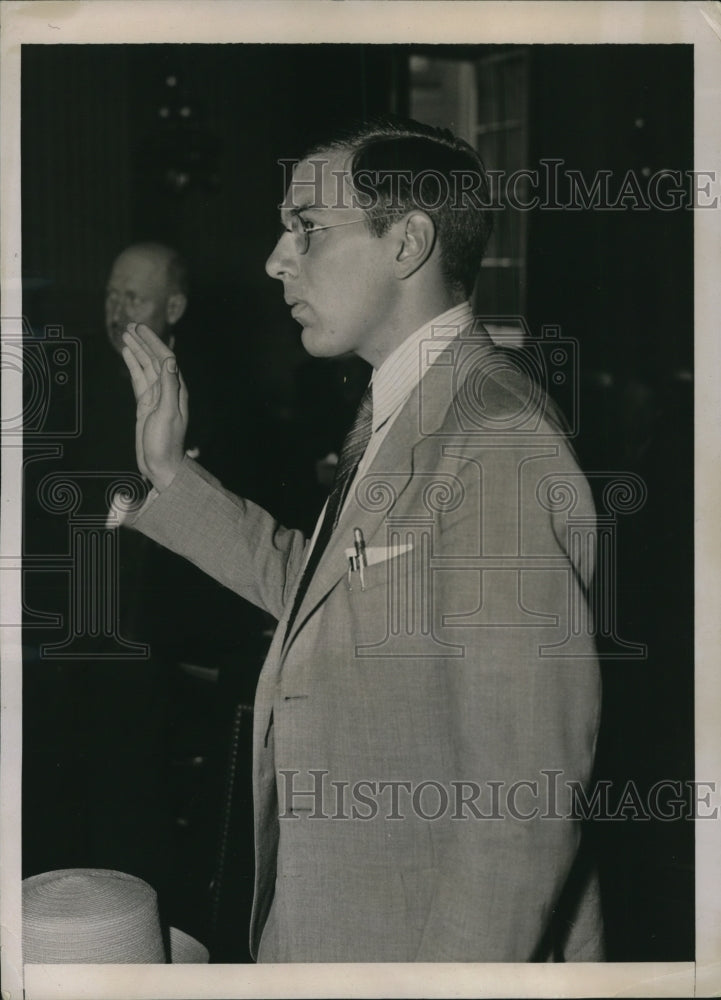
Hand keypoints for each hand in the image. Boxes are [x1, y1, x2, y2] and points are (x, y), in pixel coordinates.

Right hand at [121, 323, 188, 490]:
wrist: (160, 465)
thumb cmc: (166, 443)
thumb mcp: (168, 414)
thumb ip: (170, 387)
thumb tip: (171, 361)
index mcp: (176, 390)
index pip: (165, 359)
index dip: (153, 342)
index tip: (141, 329)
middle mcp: (168, 390)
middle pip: (155, 359)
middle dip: (144, 341)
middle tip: (130, 326)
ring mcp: (156, 396)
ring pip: (145, 367)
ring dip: (137, 350)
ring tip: (126, 335)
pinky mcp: (146, 404)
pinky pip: (139, 379)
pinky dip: (133, 365)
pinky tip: (128, 355)